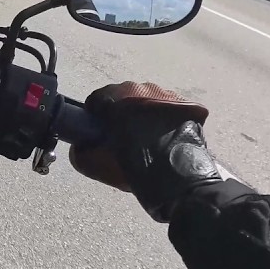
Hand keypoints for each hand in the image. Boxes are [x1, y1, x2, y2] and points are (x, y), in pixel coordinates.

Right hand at [68, 81, 221, 222]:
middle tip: (124, 136)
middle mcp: (142, 89)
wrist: (180, 180)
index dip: (96, 116)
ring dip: (146, 114)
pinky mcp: (189, 104)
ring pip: (150, 101)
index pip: (98, 99)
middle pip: (126, 97)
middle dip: (123, 113)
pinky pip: (171, 108)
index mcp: (116, 99)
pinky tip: (166, 138)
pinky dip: (167, 119)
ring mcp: (168, 94)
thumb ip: (81, 152)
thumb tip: (79, 146)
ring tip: (148, 138)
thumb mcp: (97, 165)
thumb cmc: (135, 168)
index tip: (100, 131)